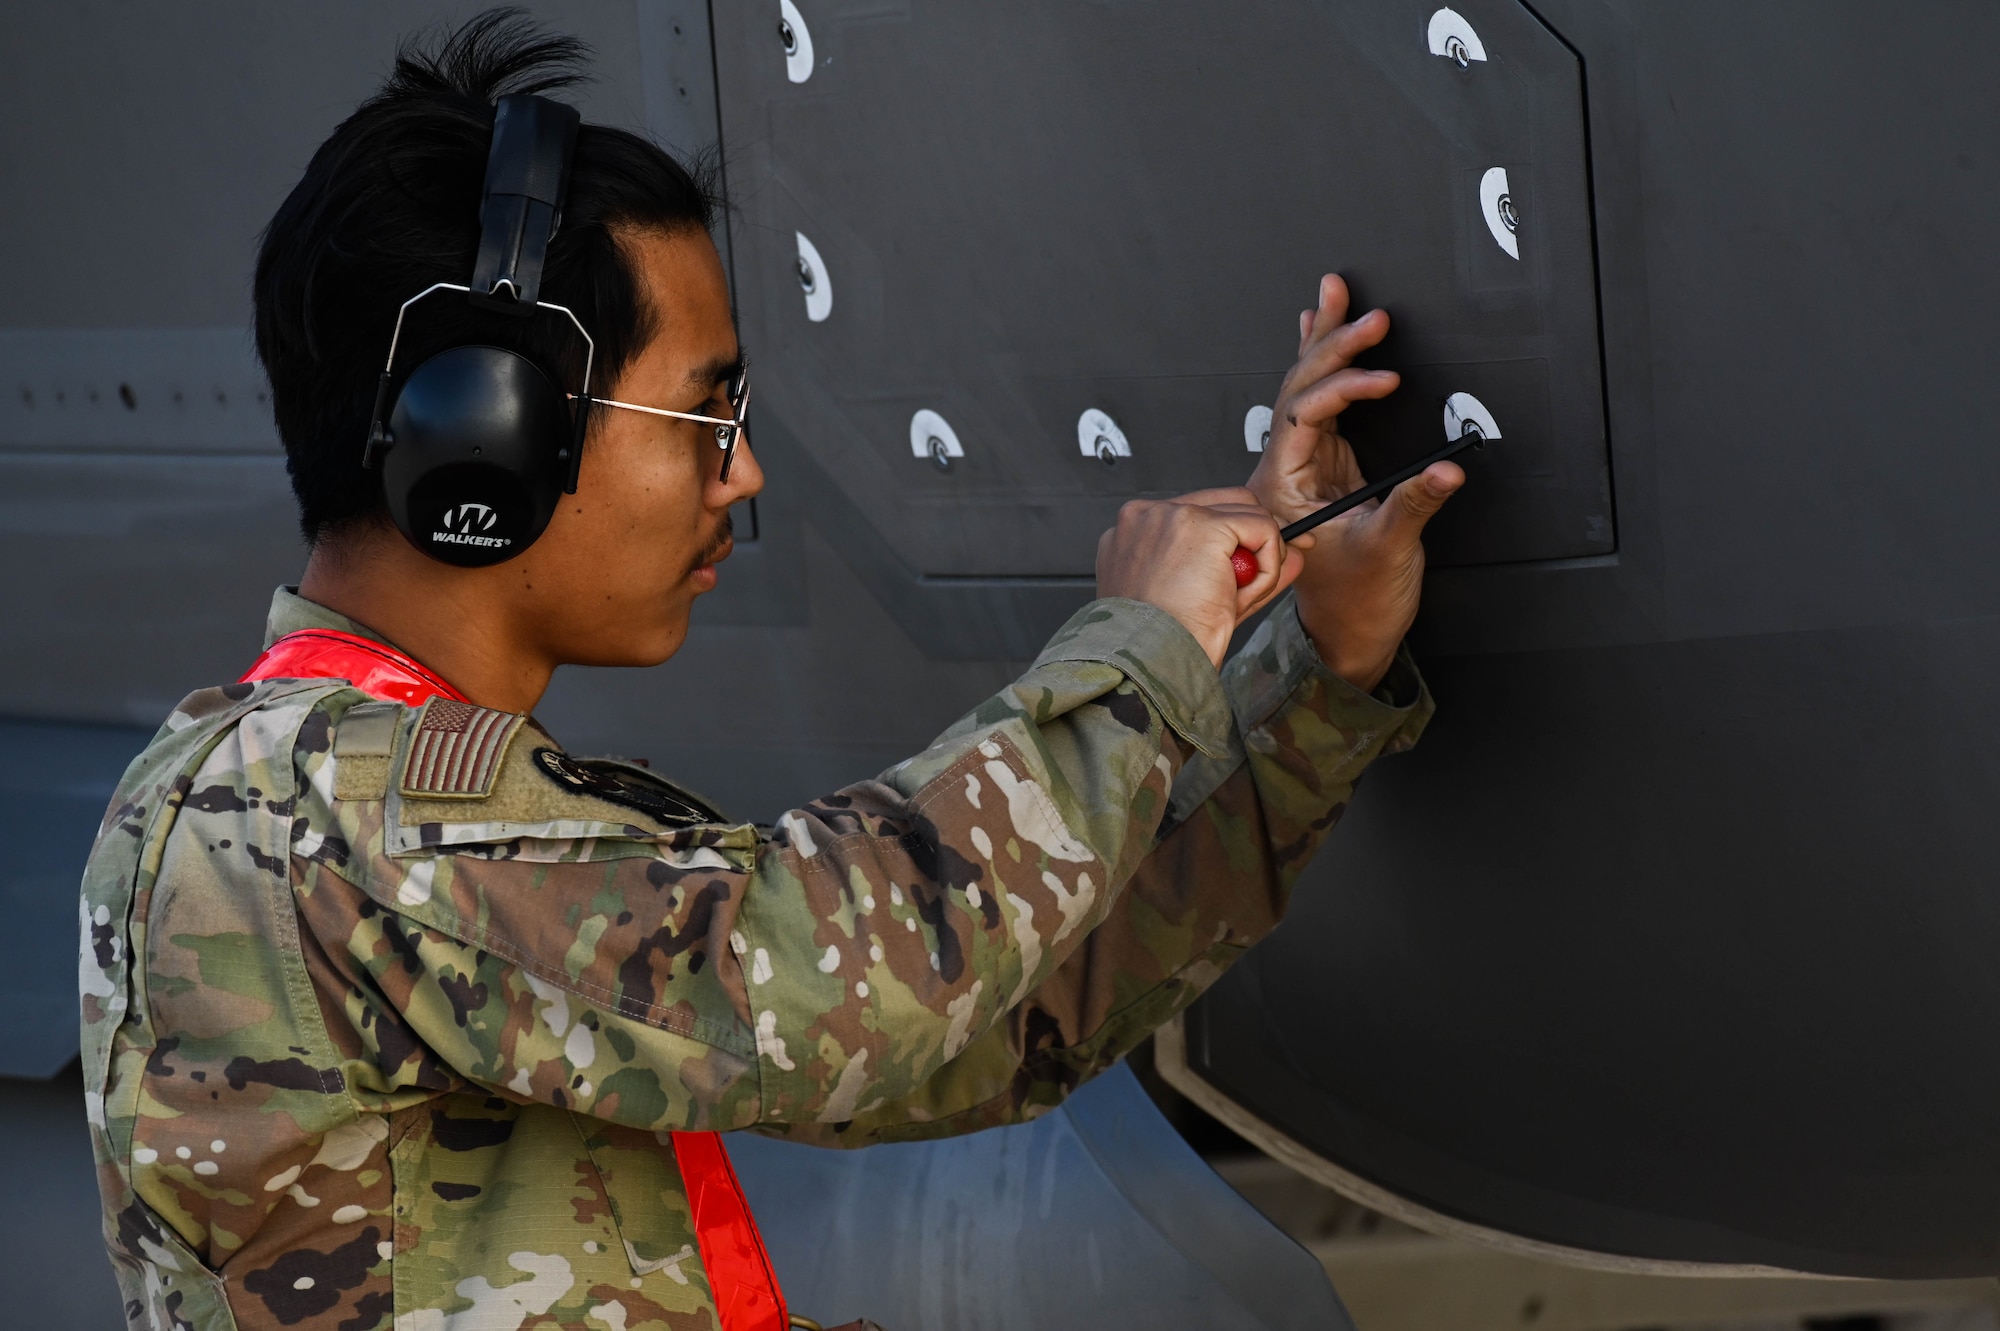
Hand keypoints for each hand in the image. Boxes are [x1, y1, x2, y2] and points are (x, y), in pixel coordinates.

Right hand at [1096, 488, 1303, 668]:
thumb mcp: (1207, 600)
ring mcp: (1173, 515)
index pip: (1197, 514)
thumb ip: (1247, 572)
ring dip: (1260, 558)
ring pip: (1249, 515)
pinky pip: (1262, 530)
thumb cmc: (1163, 642)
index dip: (1234, 537)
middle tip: (1266, 576)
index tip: (1259, 560)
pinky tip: (1244, 595)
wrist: (1151, 662)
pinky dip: (1268, 566)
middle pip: (1227, 503)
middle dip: (1257, 537)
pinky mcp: (1204, 526)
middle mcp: (1146, 514)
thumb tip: (1293, 555)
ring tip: (1239, 599)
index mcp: (1133, 532)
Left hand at [1249, 274, 1462, 691]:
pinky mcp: (1326, 466)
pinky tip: (1318, 329)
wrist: (1350, 635)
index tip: (1384, 379)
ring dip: (1325, 342)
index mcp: (1281, 490)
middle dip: (1331, 345)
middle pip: (1301, 390)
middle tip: (1361, 308)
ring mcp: (1304, 466)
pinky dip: (1328, 367)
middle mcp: (1285, 472)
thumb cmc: (1356, 603)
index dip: (1342, 387)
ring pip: (1309, 390)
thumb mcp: (1388, 551)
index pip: (1303, 415)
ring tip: (1333, 294)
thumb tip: (1447, 468)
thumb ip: (1415, 504)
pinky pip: (1322, 404)